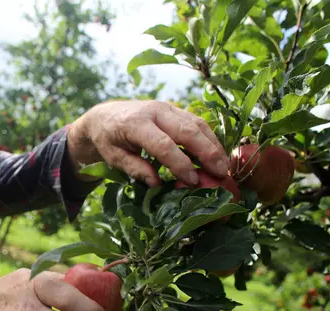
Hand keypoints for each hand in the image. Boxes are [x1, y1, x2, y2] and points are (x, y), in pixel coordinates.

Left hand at [67, 99, 229, 186]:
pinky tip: (217, 154)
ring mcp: (167, 107)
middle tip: (221, 174)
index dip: (180, 164)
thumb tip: (157, 183)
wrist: (105, 116)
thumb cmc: (108, 139)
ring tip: (224, 167)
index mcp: (135, 124)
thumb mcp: (113, 157)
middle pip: (187, 130)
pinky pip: (197, 122)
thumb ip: (134, 169)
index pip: (163, 144)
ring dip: (213, 145)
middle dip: (207, 152)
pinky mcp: (175, 109)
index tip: (193, 181)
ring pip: (197, 124)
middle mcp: (155, 111)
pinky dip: (209, 138)